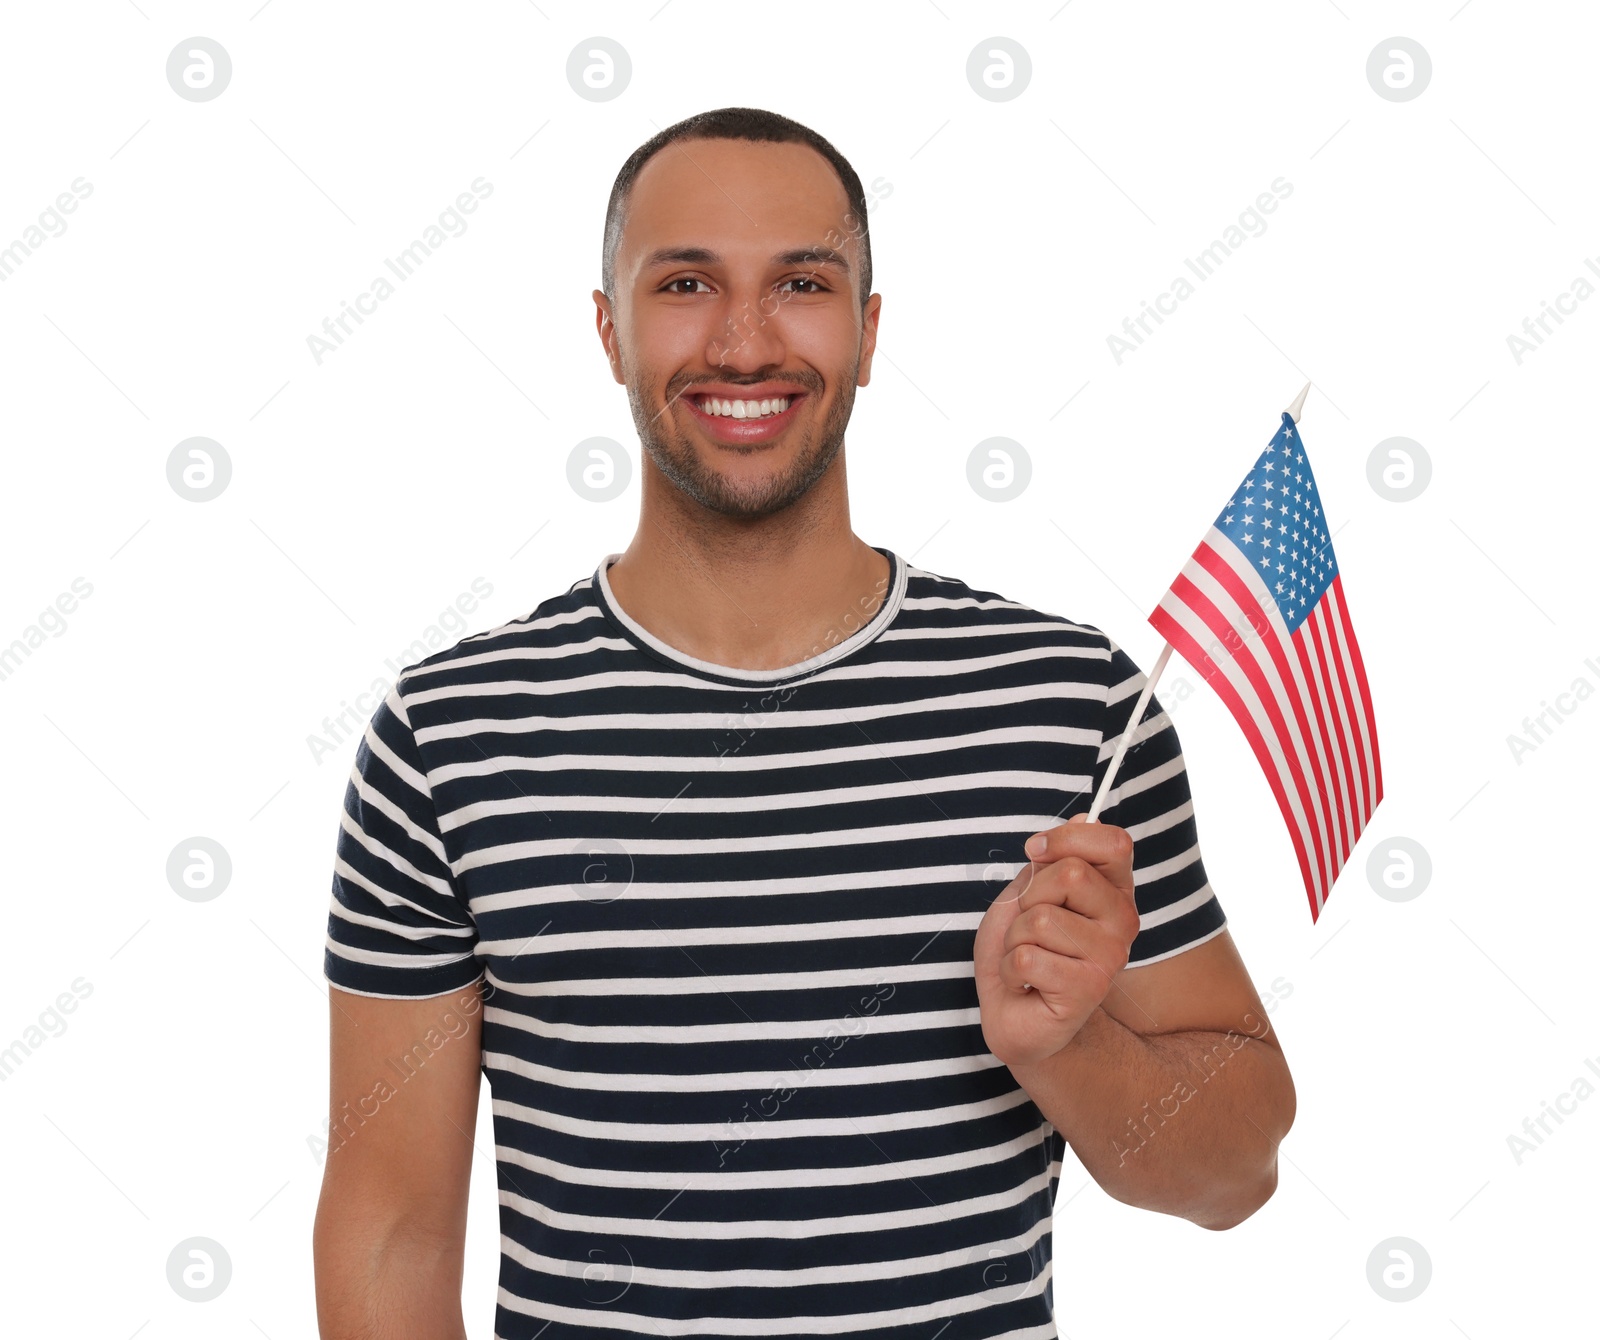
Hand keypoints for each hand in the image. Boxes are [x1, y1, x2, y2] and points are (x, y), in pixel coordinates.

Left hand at [972, 814, 1140, 1067]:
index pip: (1113, 842)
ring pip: (1039, 919)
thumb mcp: (1028, 894)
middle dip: (1029, 897)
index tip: (1035, 851)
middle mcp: (1123, 923)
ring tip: (1027, 958)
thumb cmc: (1022, 949)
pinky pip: (1026, 957)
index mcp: (1113, 892)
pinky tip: (1025, 983)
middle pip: (1071, 873)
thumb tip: (1085, 815)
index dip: (1067, 838)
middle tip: (1028, 925)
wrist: (1015, 1013)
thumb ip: (1053, 860)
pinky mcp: (1087, 991)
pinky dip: (1010, 970)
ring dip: (1015, 939)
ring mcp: (1109, 959)